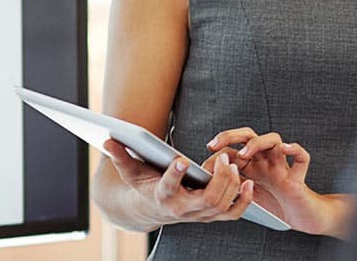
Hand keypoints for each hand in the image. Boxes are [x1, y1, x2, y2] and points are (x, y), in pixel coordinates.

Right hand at [103, 138, 253, 225]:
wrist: (152, 209)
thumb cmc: (143, 185)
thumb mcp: (130, 171)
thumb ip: (120, 156)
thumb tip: (107, 139)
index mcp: (162, 197)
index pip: (169, 188)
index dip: (175, 175)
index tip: (182, 159)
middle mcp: (183, 210)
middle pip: (206, 200)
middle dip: (219, 179)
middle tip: (223, 157)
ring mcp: (199, 215)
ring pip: (222, 205)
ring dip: (231, 184)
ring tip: (233, 162)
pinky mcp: (212, 215)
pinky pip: (233, 213)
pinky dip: (244, 201)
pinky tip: (249, 183)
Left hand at [207, 128, 348, 236]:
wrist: (301, 219)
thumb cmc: (275, 206)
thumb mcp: (246, 196)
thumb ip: (231, 186)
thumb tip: (208, 181)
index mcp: (251, 166)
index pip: (233, 148)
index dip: (217, 153)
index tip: (204, 164)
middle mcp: (265, 161)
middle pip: (249, 136)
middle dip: (231, 136)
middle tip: (214, 145)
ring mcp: (281, 167)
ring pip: (273, 140)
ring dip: (257, 143)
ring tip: (244, 153)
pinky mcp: (297, 178)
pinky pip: (302, 158)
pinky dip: (296, 150)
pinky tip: (286, 148)